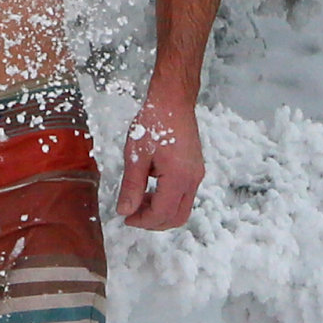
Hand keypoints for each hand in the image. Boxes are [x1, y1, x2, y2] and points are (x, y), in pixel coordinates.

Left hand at [117, 93, 204, 229]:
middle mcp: (193, 179)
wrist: (173, 101)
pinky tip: (150, 188)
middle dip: (154, 221)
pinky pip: (184, 195)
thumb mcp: (136, 156)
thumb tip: (125, 211)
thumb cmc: (154, 122)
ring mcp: (196, 174)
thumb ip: (131, 186)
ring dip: (161, 211)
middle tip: (132, 214)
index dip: (143, 221)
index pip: (162, 214)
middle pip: (177, 217)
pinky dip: (167, 199)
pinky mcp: (195, 169)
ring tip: (139, 200)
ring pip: (182, 208)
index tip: (125, 218)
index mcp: (179, 177)